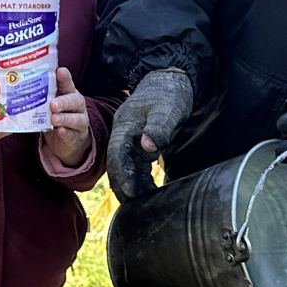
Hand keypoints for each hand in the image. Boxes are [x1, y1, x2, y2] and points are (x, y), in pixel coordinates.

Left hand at [42, 66, 91, 167]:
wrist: (66, 140)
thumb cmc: (54, 116)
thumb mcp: (47, 105)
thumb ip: (38, 97)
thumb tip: (14, 86)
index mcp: (68, 94)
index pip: (67, 84)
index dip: (65, 78)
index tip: (60, 71)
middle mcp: (77, 106)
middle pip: (75, 101)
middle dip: (64, 102)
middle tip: (53, 104)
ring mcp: (79, 122)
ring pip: (76, 118)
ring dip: (64, 118)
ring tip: (54, 118)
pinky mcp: (76, 137)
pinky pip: (72, 134)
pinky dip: (66, 133)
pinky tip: (60, 130)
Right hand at [106, 67, 192, 198]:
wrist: (170, 80)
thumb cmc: (170, 93)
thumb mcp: (168, 108)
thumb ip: (158, 127)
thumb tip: (147, 147)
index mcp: (125, 126)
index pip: (117, 154)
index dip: (122, 174)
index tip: (131, 193)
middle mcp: (125, 134)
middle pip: (117, 164)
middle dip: (122, 186)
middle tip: (133, 206)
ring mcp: (132, 139)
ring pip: (126, 166)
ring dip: (132, 184)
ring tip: (143, 204)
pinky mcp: (141, 142)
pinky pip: (136, 164)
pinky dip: (140, 178)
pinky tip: (149, 190)